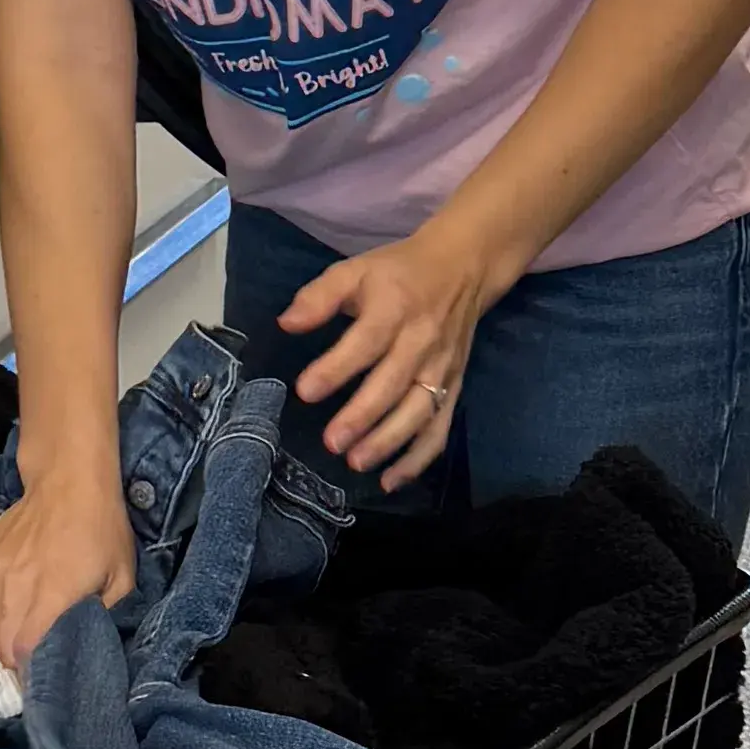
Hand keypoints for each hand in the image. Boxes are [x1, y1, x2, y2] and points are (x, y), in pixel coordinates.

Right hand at [0, 454, 132, 672]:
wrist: (67, 481)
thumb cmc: (101, 530)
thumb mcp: (122, 579)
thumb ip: (103, 618)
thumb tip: (83, 647)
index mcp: (50, 595)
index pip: (24, 652)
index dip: (32, 673)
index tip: (43, 679)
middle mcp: (13, 587)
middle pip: (0, 646)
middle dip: (15, 662)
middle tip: (32, 665)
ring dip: (0, 640)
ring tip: (19, 640)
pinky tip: (8, 609)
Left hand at [278, 218, 503, 490]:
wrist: (463, 268)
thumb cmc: (398, 272)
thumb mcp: (355, 270)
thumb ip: (319, 296)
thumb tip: (286, 323)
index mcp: (394, 308)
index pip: (365, 342)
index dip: (336, 368)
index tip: (306, 391)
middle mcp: (421, 342)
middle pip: (393, 384)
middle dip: (362, 416)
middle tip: (331, 442)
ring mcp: (441, 369)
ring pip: (419, 412)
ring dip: (389, 441)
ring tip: (357, 462)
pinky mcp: (454, 388)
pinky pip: (439, 428)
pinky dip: (418, 459)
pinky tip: (391, 480)